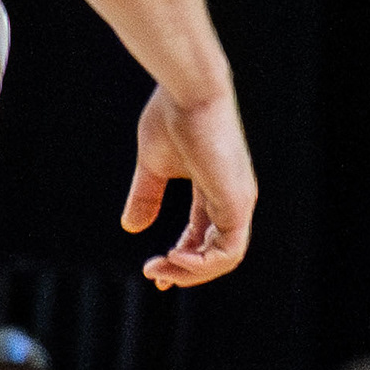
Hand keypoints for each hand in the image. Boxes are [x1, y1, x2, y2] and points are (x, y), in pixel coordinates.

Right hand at [128, 80, 254, 288]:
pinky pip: (229, 248)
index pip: (206, 238)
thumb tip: (131, 227)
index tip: (154, 271)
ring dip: (192, 272)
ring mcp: (237, 201)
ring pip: (225, 256)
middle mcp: (231, 200)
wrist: (188, 93)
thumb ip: (146, 196)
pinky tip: (176, 260)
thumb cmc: (172, 118)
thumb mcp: (153, 166)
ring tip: (161, 269)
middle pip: (217, 252)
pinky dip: (204, 263)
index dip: (182, 260)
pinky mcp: (237, 200)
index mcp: (215, 192)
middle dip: (185, 271)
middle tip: (154, 275)